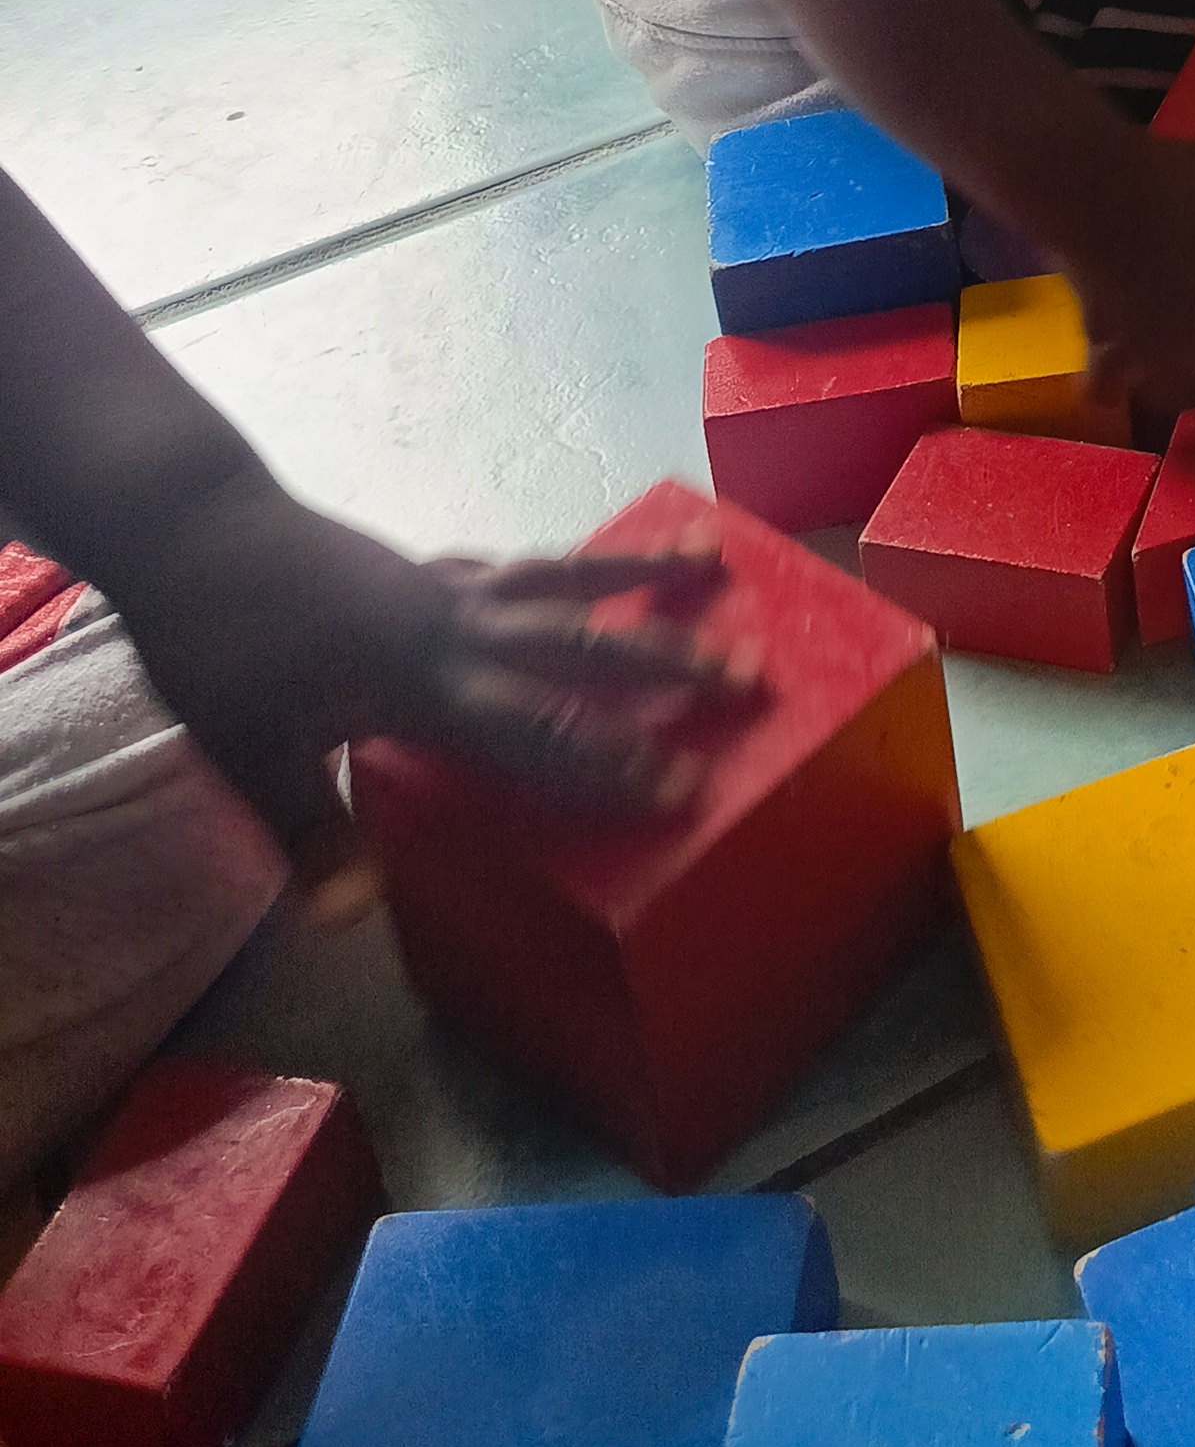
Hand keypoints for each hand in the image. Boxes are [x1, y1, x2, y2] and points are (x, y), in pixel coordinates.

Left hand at [107, 478, 761, 921]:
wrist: (190, 525)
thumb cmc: (217, 645)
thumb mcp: (252, 754)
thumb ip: (311, 834)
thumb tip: (350, 921)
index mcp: (422, 684)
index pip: (538, 734)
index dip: (613, 765)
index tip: (686, 787)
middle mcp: (455, 628)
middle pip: (581, 648)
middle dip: (669, 667)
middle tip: (752, 673)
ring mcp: (443, 585)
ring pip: (565, 582)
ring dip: (642, 578)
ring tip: (713, 561)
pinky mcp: (421, 562)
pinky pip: (516, 566)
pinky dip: (563, 567)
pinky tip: (581, 569)